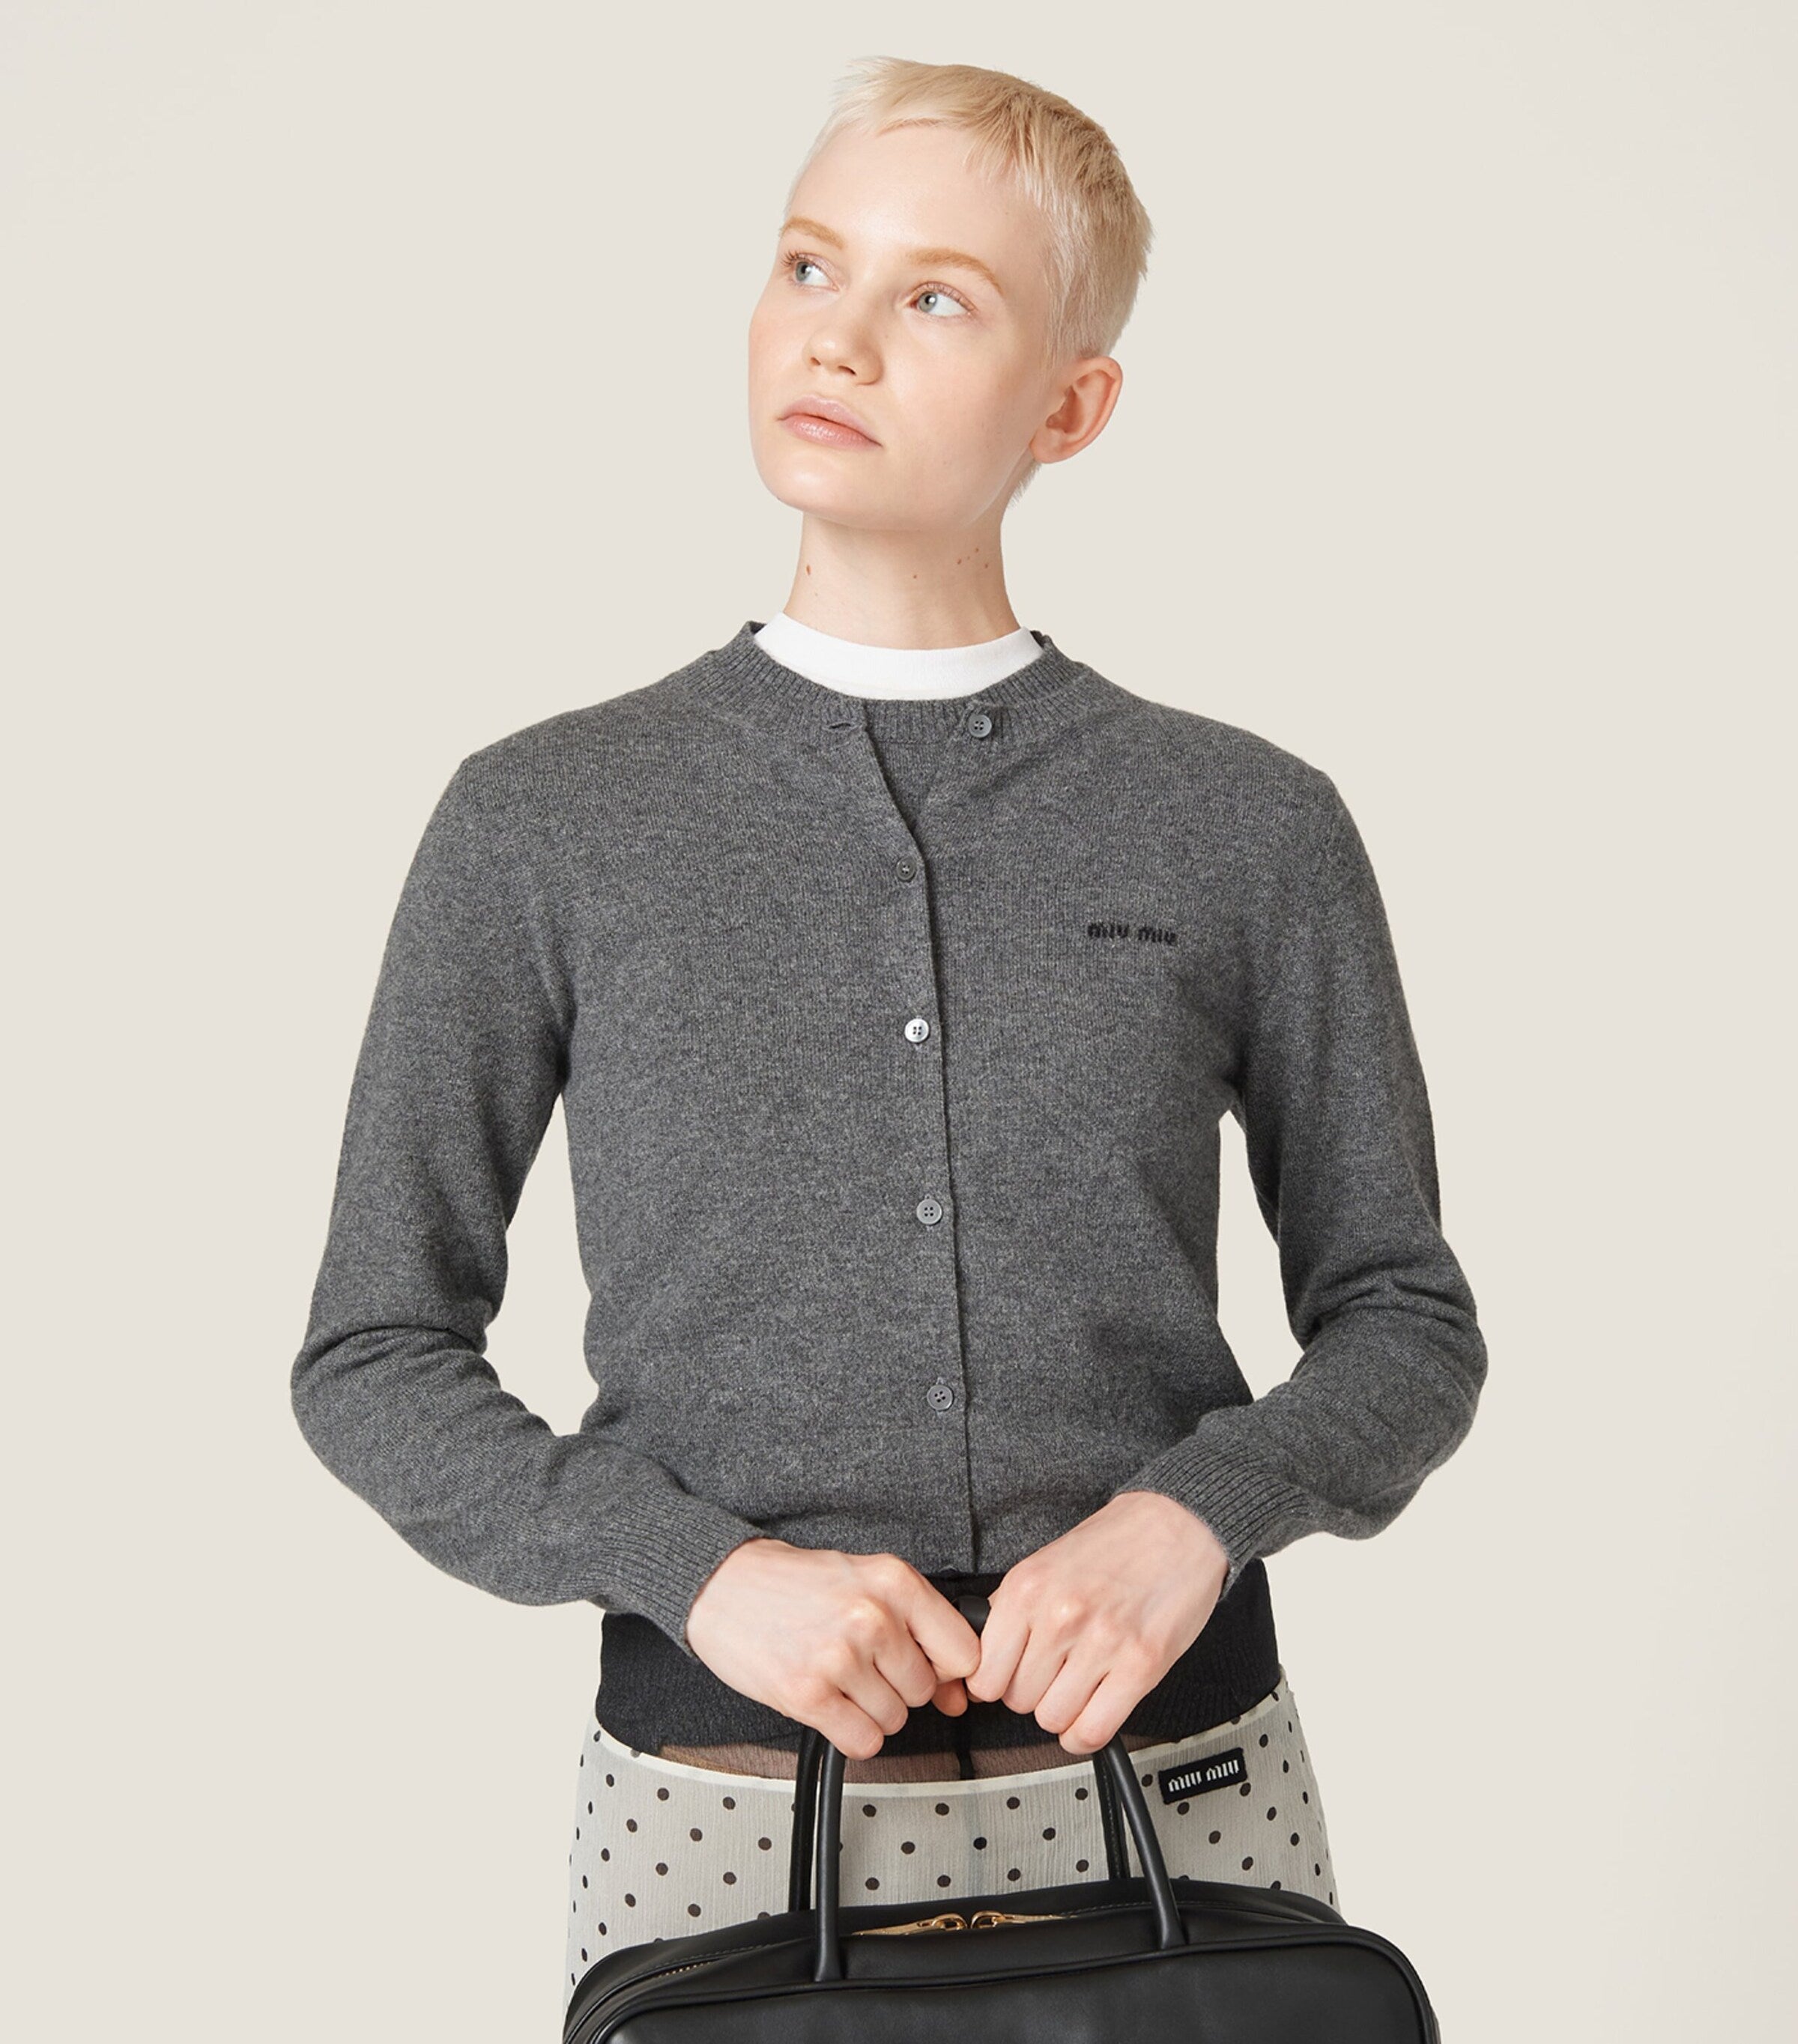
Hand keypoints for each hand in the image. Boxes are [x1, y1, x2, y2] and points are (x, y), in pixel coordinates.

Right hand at [684, 1541, 982, 1758]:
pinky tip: (830, 1701)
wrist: (723, 1584)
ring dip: (871, 1709)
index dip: (948, 1669)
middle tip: (862, 1662)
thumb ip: (918, 1629)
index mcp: (894, 1581)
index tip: (930, 1668)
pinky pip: (864, 1741)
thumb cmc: (795, 1583)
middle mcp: (872, 1617)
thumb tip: (956, 1695)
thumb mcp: (866, 1581)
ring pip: (895, 1719)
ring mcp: (840, 1657)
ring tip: (839, 1675)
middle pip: (925, 1690)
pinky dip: (851, 1731)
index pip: (964, 1652)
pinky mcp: (808, 1694)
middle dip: (897, 1685)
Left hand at [964, 1493, 1229, 1754]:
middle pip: (1017, 1700)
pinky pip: (1093, 1730)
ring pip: (1052, 1718)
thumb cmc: (1114, 1545)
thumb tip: (981, 1657)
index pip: (984, 1673)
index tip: (1006, 1680)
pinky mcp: (1140, 1665)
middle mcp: (1060, 1616)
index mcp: (1027, 1588)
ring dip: (1062, 1711)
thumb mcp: (1044, 1563)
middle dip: (1032, 1693)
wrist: (1176, 1525)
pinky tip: (1091, 1713)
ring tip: (1076, 1686)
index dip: (994, 1683)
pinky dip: (1085, 1734)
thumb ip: (1011, 1609)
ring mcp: (1101, 1642)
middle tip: (1051, 1675)